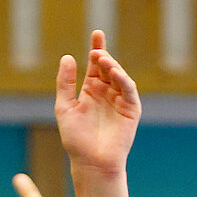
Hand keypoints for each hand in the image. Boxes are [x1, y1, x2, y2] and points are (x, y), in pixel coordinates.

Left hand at [55, 30, 139, 176]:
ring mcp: (120, 100)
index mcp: (91, 90)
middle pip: (108, 66)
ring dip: (112, 66)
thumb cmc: (76, 140)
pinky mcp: (131, 109)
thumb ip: (65, 83)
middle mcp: (107, 92)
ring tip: (102, 59)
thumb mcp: (65, 107)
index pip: (96, 64)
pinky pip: (128, 90)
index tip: (96, 33)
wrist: (90, 163)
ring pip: (119, 76)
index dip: (96, 48)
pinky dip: (123, 80)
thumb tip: (68, 57)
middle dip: (104, 56)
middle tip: (96, 51)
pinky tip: (114, 73)